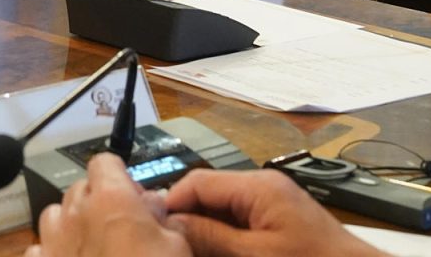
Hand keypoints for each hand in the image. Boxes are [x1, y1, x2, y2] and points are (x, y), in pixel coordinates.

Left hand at [27, 153, 188, 256]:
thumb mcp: (176, 248)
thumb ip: (163, 220)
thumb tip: (154, 206)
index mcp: (110, 199)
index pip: (105, 162)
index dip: (120, 175)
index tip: (133, 193)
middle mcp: (75, 215)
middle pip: (80, 188)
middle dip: (99, 200)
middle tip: (122, 223)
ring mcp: (52, 243)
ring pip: (55, 215)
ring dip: (72, 223)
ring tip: (95, 244)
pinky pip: (39, 249)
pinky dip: (52, 253)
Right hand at [164, 168, 385, 256]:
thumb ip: (211, 237)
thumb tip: (169, 222)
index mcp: (258, 186)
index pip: (196, 181)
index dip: (169, 205)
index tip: (151, 232)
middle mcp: (264, 188)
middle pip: (207, 196)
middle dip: (186, 224)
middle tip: (170, 249)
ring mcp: (272, 206)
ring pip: (221, 214)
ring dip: (205, 236)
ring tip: (190, 253)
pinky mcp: (279, 225)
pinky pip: (240, 227)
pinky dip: (225, 243)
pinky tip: (218, 256)